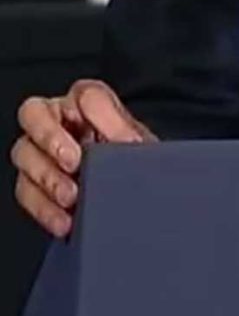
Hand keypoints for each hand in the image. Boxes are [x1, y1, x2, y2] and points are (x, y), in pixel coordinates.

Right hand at [11, 79, 154, 238]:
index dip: (105, 117)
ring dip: (48, 176)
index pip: (87, 95)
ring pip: (24, 153)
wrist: (124, 188)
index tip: (124, 141)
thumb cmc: (129, 156)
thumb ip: (129, 137)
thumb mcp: (137, 143)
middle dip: (52, 137)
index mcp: (87, 103)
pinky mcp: (30, 181)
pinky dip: (44, 208)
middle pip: (35, 114)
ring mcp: (38, 149)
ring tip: (72, 196)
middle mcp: (57, 119)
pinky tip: (64, 219)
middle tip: (75, 162)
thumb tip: (130, 144)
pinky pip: (26, 191)